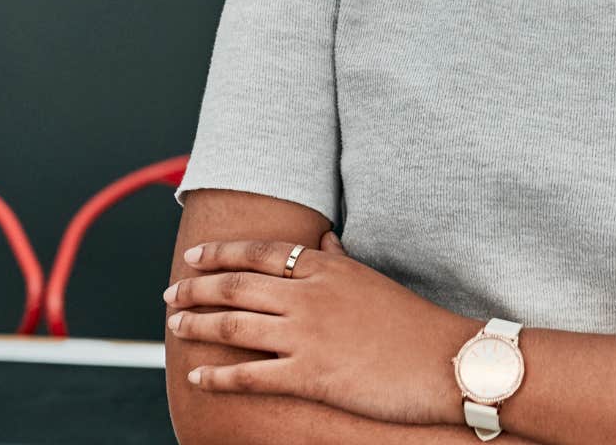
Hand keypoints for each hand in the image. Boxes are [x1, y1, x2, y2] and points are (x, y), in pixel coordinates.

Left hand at [165, 236, 478, 425]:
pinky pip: (250, 375)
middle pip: (236, 285)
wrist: (445, 360)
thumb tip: (320, 240)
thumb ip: (339, 259)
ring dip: (197, 324)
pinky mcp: (310, 375)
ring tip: (175, 326)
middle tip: (170, 293)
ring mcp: (307, 335)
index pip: (260, 252)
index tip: (195, 257)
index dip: (221, 253)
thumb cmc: (413, 321)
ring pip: (233, 326)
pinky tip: (199, 376)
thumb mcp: (372, 279)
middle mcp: (310, 295)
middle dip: (196, 288)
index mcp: (326, 268)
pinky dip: (218, 376)